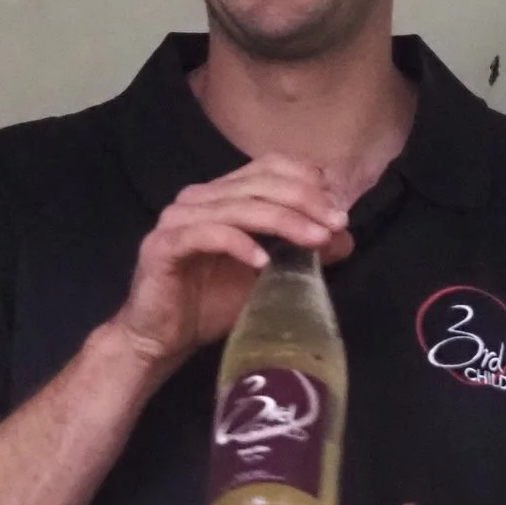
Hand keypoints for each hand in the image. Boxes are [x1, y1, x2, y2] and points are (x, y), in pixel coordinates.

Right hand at [106, 155, 352, 371]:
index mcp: (223, 195)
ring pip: (238, 206)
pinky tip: (264, 262)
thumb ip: (302, 252)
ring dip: (283, 220)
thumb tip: (344, 237)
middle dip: (304, 200)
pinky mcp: (164, 245)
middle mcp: (200, 198)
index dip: (306, 180)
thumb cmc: (211, 304)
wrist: (161, 338)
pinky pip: (208, 235)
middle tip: (336, 223)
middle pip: (259, 183)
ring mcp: (179, 218)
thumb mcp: (269, 276)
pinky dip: (240, 244)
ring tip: (316, 240)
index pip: (268, 166)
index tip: (338, 208)